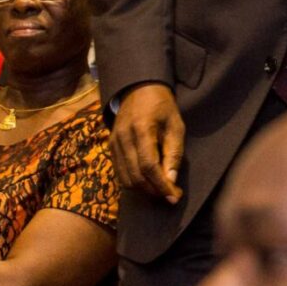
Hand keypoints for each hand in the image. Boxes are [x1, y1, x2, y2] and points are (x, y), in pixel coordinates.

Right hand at [111, 82, 184, 202]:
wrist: (139, 89)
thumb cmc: (162, 107)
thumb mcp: (175, 126)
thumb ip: (174, 153)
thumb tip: (171, 180)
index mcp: (141, 129)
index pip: (149, 166)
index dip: (161, 185)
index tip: (174, 196)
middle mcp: (123, 138)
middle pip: (136, 176)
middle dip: (154, 191)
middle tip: (171, 195)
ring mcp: (114, 143)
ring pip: (126, 178)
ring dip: (144, 190)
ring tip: (161, 189)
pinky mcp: (110, 147)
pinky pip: (120, 172)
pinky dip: (134, 182)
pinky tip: (148, 182)